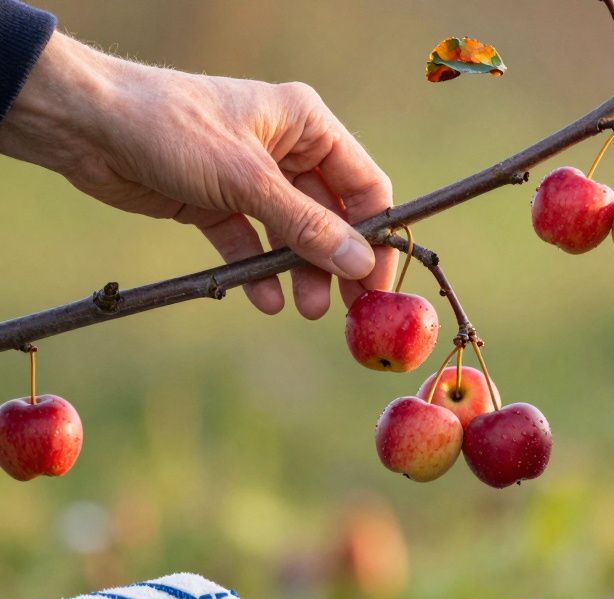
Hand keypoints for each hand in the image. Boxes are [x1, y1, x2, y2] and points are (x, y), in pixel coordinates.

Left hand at [0, 33, 395, 317]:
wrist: (85, 125)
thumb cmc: (173, 129)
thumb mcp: (248, 180)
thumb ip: (306, 226)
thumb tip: (360, 264)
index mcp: (307, 125)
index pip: (364, 185)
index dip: (377, 234)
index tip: (380, 282)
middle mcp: (285, 149)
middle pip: (331, 215)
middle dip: (338, 262)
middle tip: (349, 310)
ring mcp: (250, 178)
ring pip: (291, 234)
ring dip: (300, 271)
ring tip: (306, 309)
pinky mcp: (216, 203)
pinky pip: (249, 243)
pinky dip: (257, 271)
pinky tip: (264, 299)